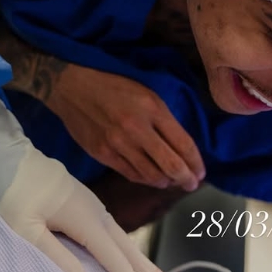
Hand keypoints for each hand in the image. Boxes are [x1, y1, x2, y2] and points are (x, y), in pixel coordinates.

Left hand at [0, 146, 173, 271]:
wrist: (10, 156)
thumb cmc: (13, 191)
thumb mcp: (24, 227)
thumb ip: (55, 254)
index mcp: (85, 219)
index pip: (113, 257)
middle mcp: (97, 213)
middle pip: (128, 248)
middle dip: (149, 271)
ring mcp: (96, 207)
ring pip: (124, 240)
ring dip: (143, 260)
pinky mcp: (90, 206)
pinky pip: (115, 233)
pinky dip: (129, 250)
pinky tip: (134, 258)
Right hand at [47, 64, 205, 190]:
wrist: (71, 86)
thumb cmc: (113, 86)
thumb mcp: (146, 93)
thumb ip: (164, 119)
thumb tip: (181, 148)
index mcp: (153, 109)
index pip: (183, 144)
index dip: (195, 163)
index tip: (200, 172)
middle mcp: (137, 128)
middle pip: (171, 165)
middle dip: (186, 179)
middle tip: (191, 184)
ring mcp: (119, 144)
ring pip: (152, 175)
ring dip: (166, 182)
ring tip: (171, 182)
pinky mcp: (103, 154)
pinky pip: (131, 175)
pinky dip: (145, 180)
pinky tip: (151, 178)